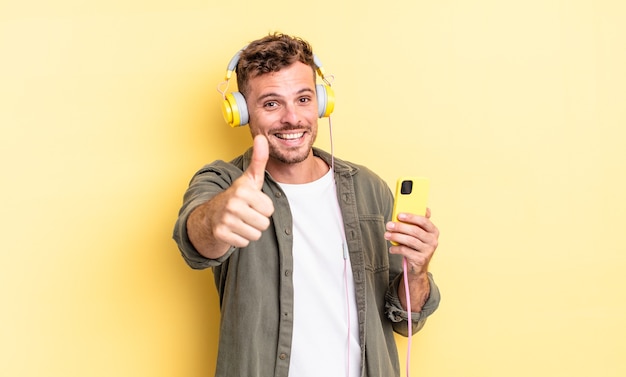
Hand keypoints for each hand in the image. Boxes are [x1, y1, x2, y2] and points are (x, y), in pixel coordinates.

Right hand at [188, 135, 274, 256]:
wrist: (210, 215)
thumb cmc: (237, 197)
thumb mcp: (249, 178)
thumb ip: (259, 159)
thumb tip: (262, 137)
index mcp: (242, 190)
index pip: (269, 209)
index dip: (263, 208)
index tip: (251, 203)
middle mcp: (233, 204)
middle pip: (264, 223)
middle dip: (257, 221)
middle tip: (245, 214)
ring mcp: (225, 220)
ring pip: (255, 235)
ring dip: (249, 231)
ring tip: (240, 221)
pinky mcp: (220, 234)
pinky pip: (244, 243)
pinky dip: (240, 239)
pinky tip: (233, 229)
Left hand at [385, 208, 438, 275]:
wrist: (419, 266)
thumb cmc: (416, 246)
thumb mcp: (418, 234)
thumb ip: (415, 222)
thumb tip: (405, 208)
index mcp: (433, 231)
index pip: (424, 221)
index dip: (411, 217)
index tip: (399, 215)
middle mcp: (433, 240)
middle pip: (415, 231)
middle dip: (400, 227)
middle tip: (389, 225)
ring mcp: (428, 250)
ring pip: (410, 241)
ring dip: (396, 237)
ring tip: (387, 235)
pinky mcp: (421, 259)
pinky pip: (406, 251)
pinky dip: (396, 248)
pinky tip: (391, 247)